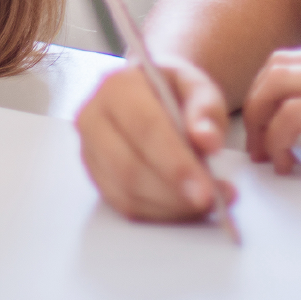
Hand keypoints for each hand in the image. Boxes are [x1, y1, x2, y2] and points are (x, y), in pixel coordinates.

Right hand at [76, 61, 232, 221]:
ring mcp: (90, 150)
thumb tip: (208, 141)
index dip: (175, 163)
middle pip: (129, 167)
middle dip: (173, 193)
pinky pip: (125, 205)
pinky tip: (187, 206)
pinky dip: (160, 213)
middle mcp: (93, 117)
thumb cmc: (174, 90)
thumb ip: (206, 110)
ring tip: (208, 202)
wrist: (153, 94)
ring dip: (170, 207)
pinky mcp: (96, 176)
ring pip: (126, 193)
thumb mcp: (198, 87)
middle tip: (210, 201)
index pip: (145, 128)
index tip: (205, 189)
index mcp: (117, 86)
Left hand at [243, 48, 300, 181]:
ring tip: (264, 155)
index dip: (276, 89)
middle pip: (278, 64)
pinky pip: (293, 116)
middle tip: (257, 143)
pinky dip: (277, 138)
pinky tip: (286, 165)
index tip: (270, 125)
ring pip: (275, 81)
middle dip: (255, 101)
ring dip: (257, 117)